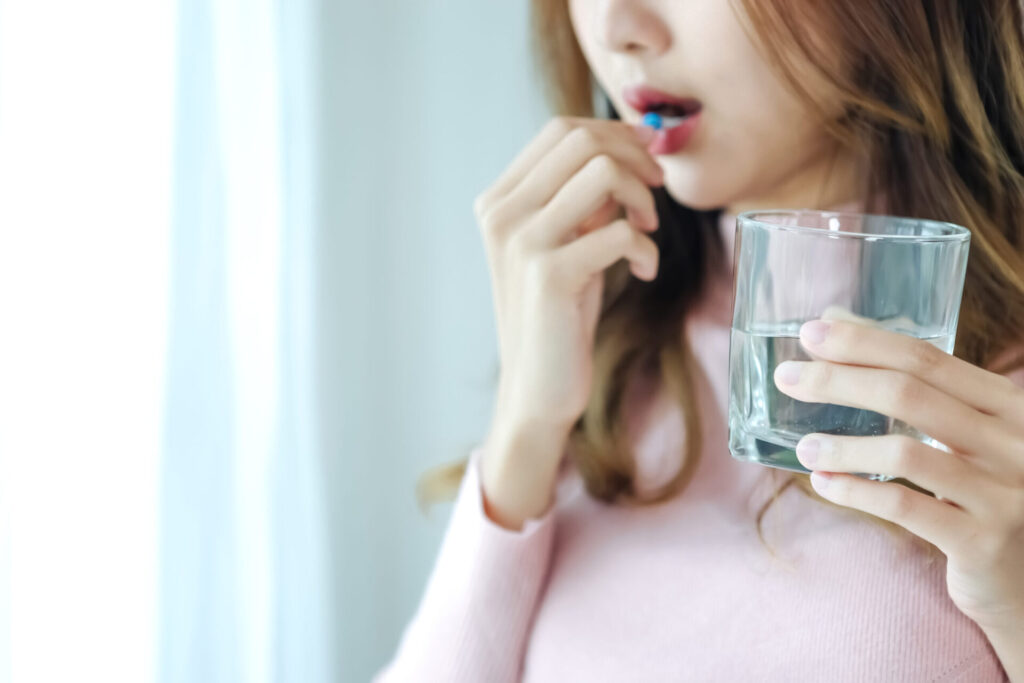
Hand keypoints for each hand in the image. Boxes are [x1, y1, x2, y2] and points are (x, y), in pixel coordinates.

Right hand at [473, 116, 663, 526]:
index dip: (615, 132)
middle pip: (580, 141)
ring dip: (641, 197)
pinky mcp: (548, 275)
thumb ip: (583, 198)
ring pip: (600, 172)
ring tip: (647, 231)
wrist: (537, 387)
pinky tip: (642, 272)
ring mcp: (521, 242)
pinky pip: (619, 232)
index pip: (560, 131)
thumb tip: (634, 143)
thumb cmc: (560, 314)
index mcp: (499, 201)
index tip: (650, 156)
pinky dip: (645, 249)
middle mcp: (502, 214)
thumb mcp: (566, 243)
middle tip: (656, 193)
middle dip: (635, 157)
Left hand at [771, 317, 1023, 639]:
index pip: (927, 358)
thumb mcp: (963, 431)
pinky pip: (905, 506)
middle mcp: (1015, 442)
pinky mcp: (983, 541)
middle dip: (838, 379)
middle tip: (787, 377)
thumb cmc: (986, 490)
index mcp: (1008, 406)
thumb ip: (911, 380)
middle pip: (910, 394)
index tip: (810, 332)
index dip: (864, 342)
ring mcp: (1003, 494)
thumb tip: (837, 319)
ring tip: (803, 447)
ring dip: (842, 445)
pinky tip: (823, 484)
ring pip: (906, 452)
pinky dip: (855, 492)